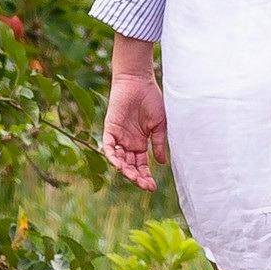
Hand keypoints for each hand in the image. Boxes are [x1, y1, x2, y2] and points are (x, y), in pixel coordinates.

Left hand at [99, 67, 166, 190]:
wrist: (139, 82)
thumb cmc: (152, 100)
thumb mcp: (160, 125)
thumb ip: (158, 144)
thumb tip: (161, 163)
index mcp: (141, 144)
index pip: (142, 166)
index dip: (146, 177)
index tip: (152, 187)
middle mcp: (128, 143)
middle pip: (130, 166)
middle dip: (137, 177)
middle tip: (144, 185)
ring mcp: (119, 137)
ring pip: (119, 160)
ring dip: (125, 170)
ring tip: (133, 177)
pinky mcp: (110, 129)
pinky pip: (109, 146)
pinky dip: (112, 156)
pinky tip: (119, 165)